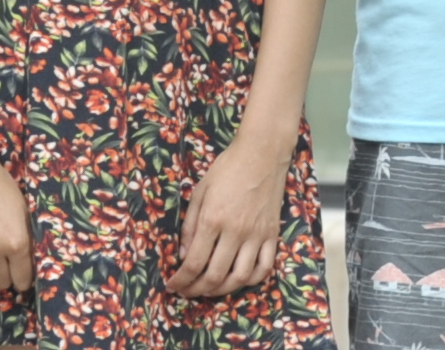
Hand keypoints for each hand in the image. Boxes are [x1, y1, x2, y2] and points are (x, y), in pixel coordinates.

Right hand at [0, 148, 31, 293]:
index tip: (20, 276)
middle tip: (4, 262)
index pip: (22, 279)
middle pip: (1, 282)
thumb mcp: (23, 211)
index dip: (23, 279)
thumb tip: (28, 262)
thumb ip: (26, 238)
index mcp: (16, 242)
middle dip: (5, 274)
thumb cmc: (0, 187)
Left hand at [169, 128, 286, 296]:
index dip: (181, 280)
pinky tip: (239, 280)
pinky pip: (264, 267)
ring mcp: (256, 235)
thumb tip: (185, 254)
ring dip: (222, 291)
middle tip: (187, 291)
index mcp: (212, 219)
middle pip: (215, 276)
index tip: (172, 285)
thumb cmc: (227, 169)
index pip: (194, 263)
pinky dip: (251, 280)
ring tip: (210, 290)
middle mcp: (235, 232)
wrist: (261, 153)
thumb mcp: (200, 191)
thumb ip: (190, 225)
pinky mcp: (272, 234)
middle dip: (197, 290)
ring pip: (240, 278)